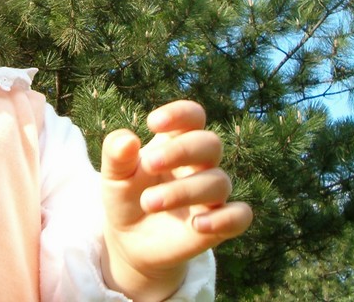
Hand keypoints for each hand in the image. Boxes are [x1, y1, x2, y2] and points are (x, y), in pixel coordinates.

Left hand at [100, 100, 252, 301]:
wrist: (129, 238)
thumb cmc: (125, 195)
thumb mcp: (113, 174)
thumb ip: (116, 154)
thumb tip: (127, 139)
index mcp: (174, 142)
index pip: (193, 116)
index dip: (179, 114)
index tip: (152, 123)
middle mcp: (199, 164)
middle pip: (211, 143)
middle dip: (181, 150)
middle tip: (149, 164)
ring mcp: (211, 194)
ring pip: (219, 181)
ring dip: (183, 190)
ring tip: (148, 202)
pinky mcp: (219, 224)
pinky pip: (240, 216)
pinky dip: (224, 219)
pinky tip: (198, 224)